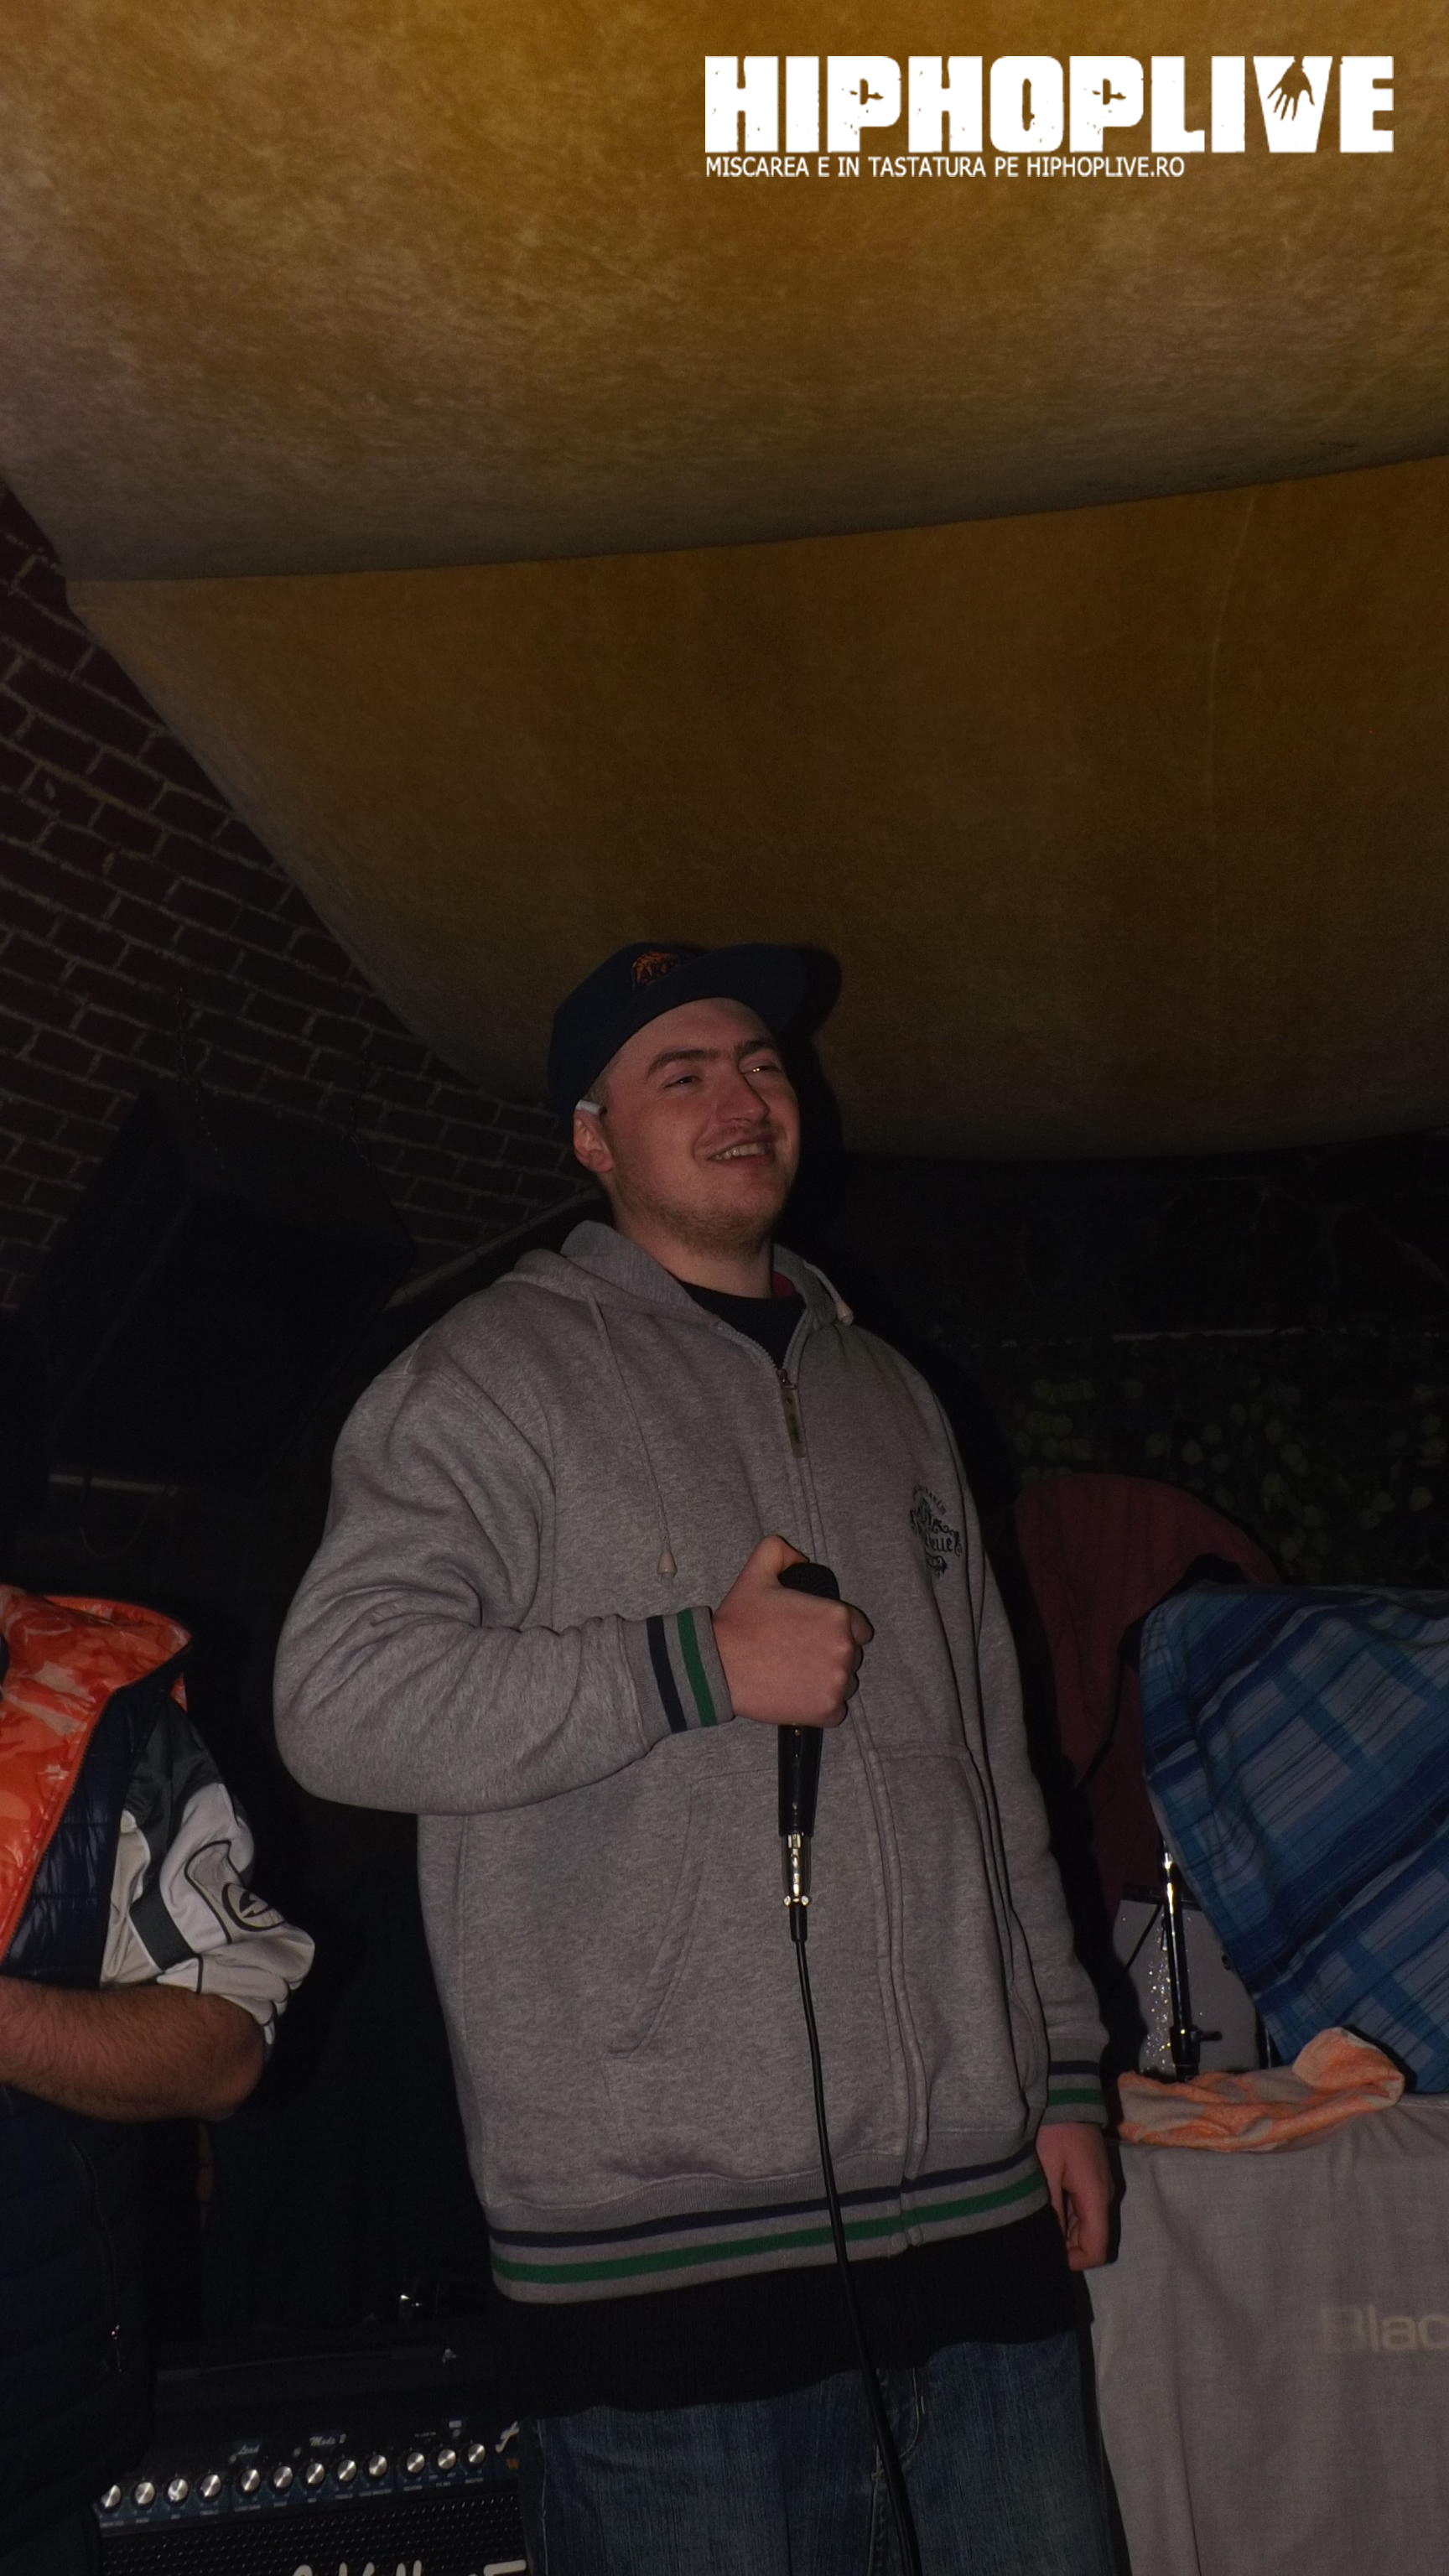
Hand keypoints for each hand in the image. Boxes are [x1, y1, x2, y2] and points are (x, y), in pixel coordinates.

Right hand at [713, 1534, 873, 1727]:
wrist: (718, 1666)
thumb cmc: (739, 1622)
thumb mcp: (757, 1571)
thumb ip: (781, 1552)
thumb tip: (800, 1559)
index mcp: (837, 1617)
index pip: (858, 1628)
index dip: (835, 1630)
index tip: (814, 1636)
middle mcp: (844, 1650)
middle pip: (850, 1656)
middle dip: (830, 1655)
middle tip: (799, 1654)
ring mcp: (837, 1684)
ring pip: (845, 1683)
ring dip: (827, 1680)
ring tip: (797, 1675)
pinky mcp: (826, 1711)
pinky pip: (837, 1711)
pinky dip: (820, 1706)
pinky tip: (798, 1694)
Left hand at [1036, 2121, 1114, 2269]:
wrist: (1066, 2091)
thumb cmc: (1053, 2129)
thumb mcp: (1045, 2170)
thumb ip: (1050, 2210)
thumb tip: (1050, 2246)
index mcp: (1096, 2196)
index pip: (1097, 2250)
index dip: (1073, 2261)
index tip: (1046, 2252)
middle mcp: (1104, 2194)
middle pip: (1091, 2239)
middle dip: (1066, 2244)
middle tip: (1035, 2230)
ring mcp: (1100, 2185)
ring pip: (1086, 2224)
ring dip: (1064, 2227)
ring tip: (1036, 2213)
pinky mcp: (1092, 2176)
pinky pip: (1082, 2206)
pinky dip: (1065, 2212)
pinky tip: (1044, 2198)